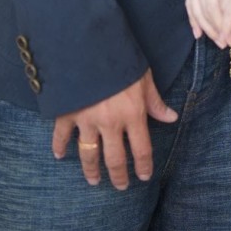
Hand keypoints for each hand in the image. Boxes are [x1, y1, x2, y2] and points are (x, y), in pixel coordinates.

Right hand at [52, 70, 176, 188]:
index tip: (144, 177)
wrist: (90, 44)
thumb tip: (171, 118)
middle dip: (118, 176)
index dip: (143, 166)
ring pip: (89, 154)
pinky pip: (61, 135)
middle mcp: (110, 123)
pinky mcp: (67, 113)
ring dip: (91, 170)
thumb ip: (155, 101)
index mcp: (133, 114)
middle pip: (115, 159)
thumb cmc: (122, 59)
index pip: (141, 149)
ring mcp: (87, 120)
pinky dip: (59, 146)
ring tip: (94, 181)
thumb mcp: (144, 77)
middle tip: (120, 186)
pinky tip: (59, 155)